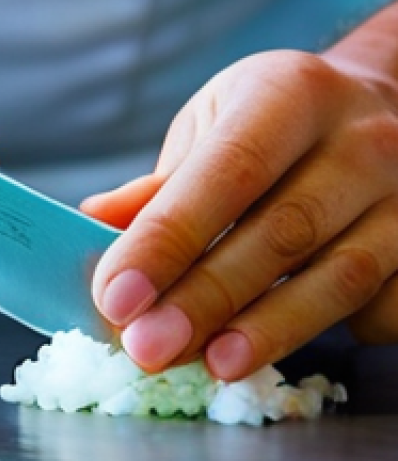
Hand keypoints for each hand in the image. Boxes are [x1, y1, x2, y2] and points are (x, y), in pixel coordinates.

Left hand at [81, 35, 397, 380]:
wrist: (390, 105)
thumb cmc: (277, 125)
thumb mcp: (215, 125)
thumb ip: (161, 185)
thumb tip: (93, 230)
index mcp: (289, 94)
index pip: (224, 173)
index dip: (167, 240)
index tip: (116, 297)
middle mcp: (363, 138)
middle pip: (281, 232)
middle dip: (205, 299)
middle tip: (147, 348)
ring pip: (340, 275)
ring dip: (268, 329)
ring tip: (210, 366)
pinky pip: (388, 303)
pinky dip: (333, 332)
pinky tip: (280, 345)